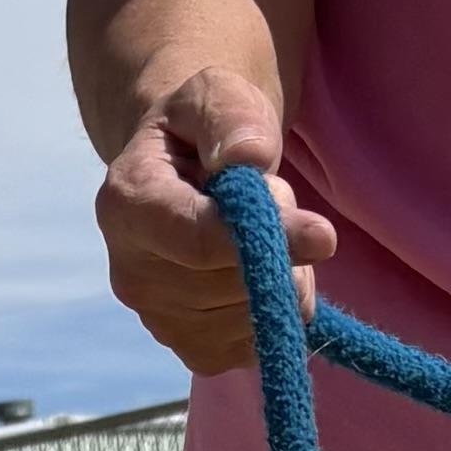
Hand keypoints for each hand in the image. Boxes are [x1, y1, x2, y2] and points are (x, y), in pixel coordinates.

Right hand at [94, 63, 334, 374]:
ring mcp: (162, 323)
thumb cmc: (200, 131)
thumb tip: (248, 159)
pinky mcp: (197, 353)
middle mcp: (132, 276)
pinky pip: (265, 342)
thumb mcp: (214, 97)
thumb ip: (230, 119)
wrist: (183, 175)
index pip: (198, 242)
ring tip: (256, 230)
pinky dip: (280, 306)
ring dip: (282, 272)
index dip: (265, 240)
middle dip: (276, 243)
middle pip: (235, 283)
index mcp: (126, 206)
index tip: (324, 234)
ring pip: (257, 314)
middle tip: (270, 198)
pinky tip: (259, 268)